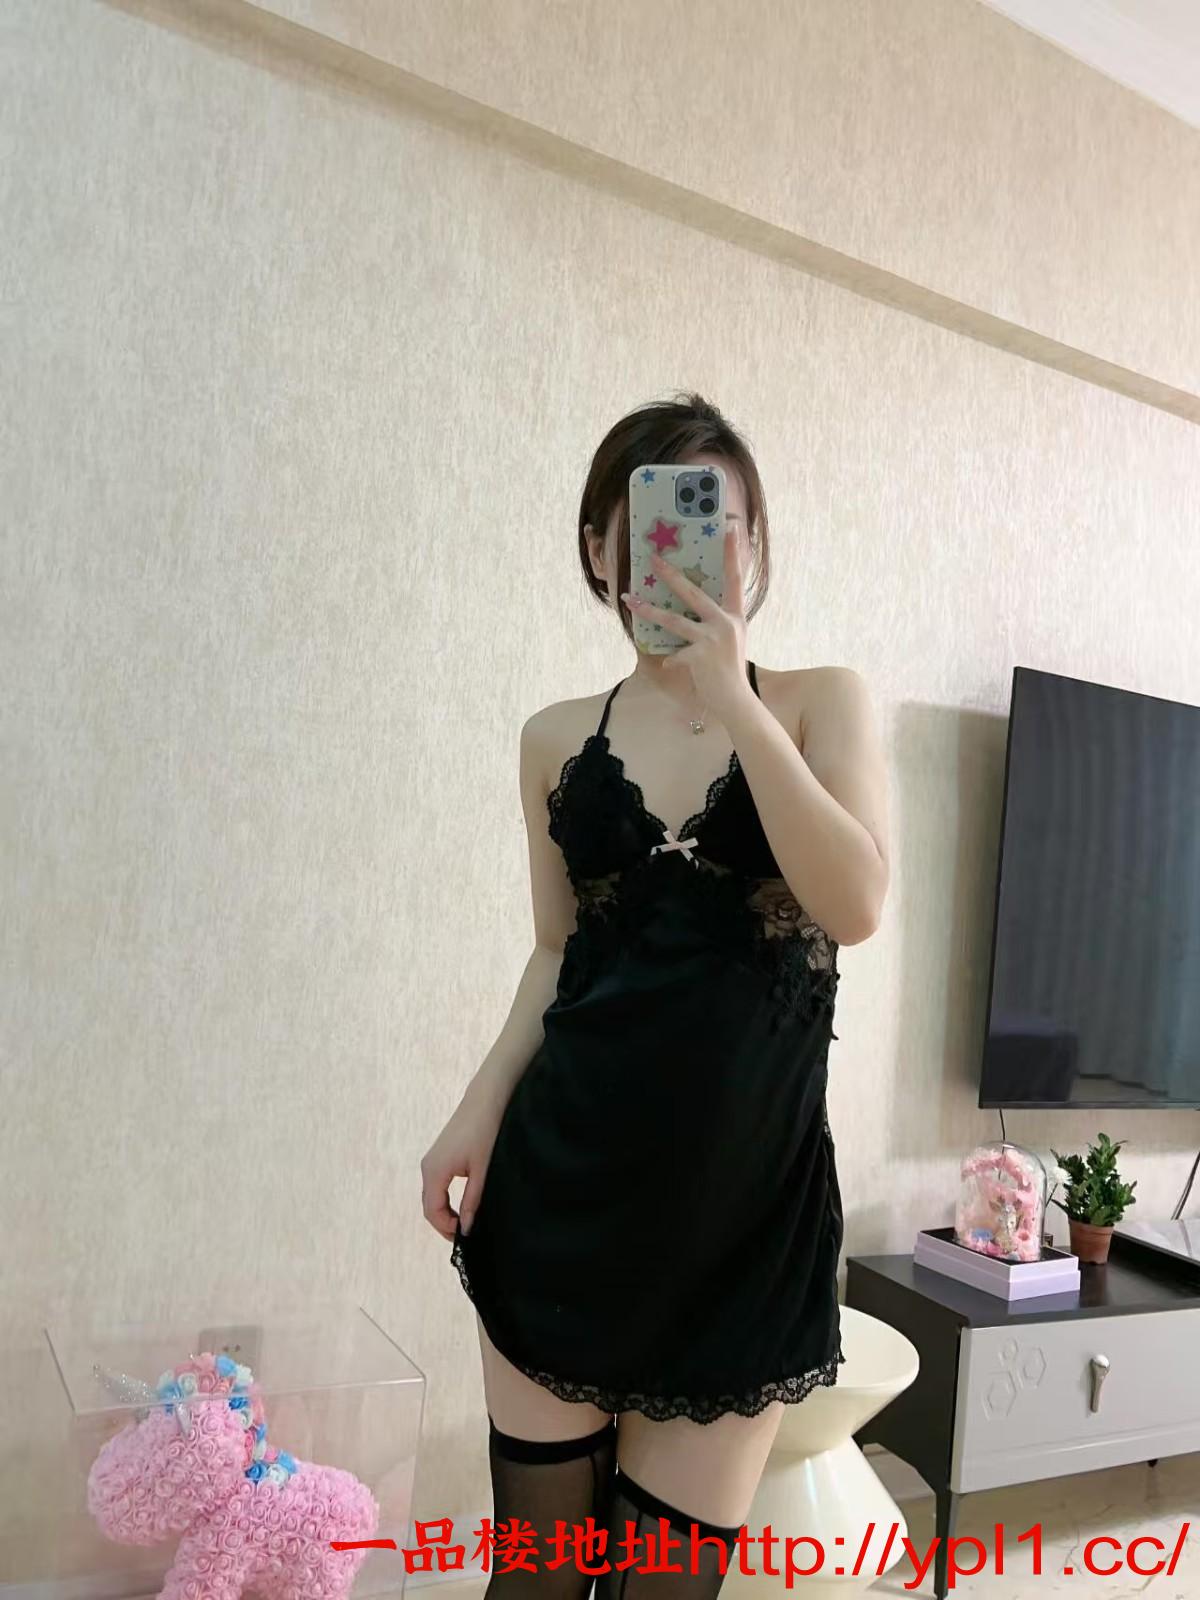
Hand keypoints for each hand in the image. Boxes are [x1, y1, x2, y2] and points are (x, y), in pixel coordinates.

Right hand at [420, 1083, 505, 1241]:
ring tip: (466, 1222)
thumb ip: (472, 1201)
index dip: (446, 1229)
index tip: (466, 1237)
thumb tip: (466, 1227)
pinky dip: (445, 1199)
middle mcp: (427, 1166)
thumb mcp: (482, 1171)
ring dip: (445, 1212)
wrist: (486, 1099)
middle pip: (429, 1206)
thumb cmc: (485, 1132)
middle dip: (445, 1223)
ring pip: (433, 1196)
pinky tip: (463, 1204)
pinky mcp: (439, 1155)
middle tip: (466, 1235)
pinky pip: (437, 1185)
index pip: (432, 1212)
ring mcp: (432, 1160)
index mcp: (434, 1171)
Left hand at [620, 526, 749, 720]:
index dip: (733, 552)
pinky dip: (671, 660)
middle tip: (653, 559)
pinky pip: (675, 654)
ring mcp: (713, 639)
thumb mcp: (732, 639)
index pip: (735, 577)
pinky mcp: (700, 656)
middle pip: (693, 592)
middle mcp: (725, 623)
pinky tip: (669, 666)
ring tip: (629, 599)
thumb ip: (718, 620)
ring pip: (674, 619)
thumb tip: (696, 605)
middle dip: (670, 574)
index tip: (729, 527)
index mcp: (735, 615)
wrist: (736, 699)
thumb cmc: (730, 669)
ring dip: (649, 609)